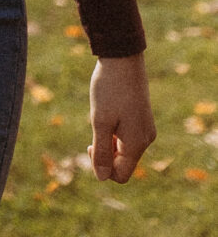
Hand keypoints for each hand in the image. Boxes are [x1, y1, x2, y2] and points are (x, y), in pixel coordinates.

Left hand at [89, 52, 154, 182]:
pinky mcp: (142, 118)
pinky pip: (127, 137)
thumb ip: (101, 151)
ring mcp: (145, 128)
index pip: (120, 175)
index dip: (102, 168)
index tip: (91, 144)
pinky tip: (107, 114)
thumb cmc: (109, 89)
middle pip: (123, 164)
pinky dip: (115, 133)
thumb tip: (102, 178)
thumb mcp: (100, 121)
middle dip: (105, 155)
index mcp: (137, 144)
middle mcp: (145, 139)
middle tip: (94, 130)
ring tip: (101, 119)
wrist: (122, 58)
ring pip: (124, 150)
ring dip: (109, 142)